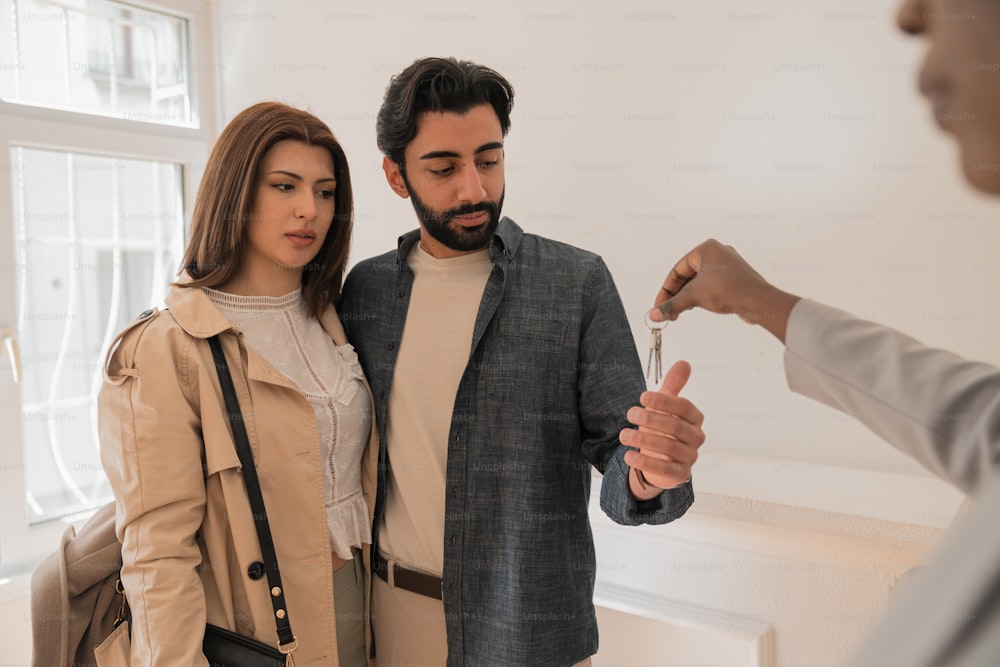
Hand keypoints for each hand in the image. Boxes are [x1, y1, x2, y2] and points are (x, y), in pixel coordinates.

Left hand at [620, 360, 704, 494]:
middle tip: (630, 413)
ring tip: (623, 435)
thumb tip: (684, 363)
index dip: (664, 401)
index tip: (642, 397)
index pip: (684, 407)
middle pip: (676, 426)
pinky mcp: (679, 474)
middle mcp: (696, 437)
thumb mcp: (665, 405)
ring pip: (669, 447)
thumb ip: (673, 385)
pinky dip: (645, 463)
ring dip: (643, 439)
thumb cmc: (663, 427)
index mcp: (695, 418)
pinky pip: (664, 470)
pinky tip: (628, 456)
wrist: (660, 459)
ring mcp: (689, 457)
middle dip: (651, 418)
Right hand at [648, 239, 800, 342]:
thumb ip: (671, 305)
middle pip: (687, 276)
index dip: (666, 290)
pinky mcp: (735, 278)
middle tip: (668, 311)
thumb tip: (654, 314)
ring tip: (680, 312)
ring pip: (699, 282)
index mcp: (706, 249)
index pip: (677, 270)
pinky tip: (696, 308)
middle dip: (676, 294)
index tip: (659, 305)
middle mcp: (718, 253)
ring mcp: (728, 265)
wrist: (758, 301)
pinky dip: (701, 296)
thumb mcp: (693, 297)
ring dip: (688, 297)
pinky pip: (711, 286)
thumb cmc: (730, 290)